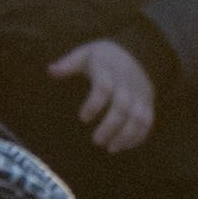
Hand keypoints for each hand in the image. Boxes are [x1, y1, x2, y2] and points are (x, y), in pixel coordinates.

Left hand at [50, 37, 157, 151]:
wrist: (135, 50)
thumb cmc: (102, 57)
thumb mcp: (84, 55)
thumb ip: (68, 64)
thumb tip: (50, 70)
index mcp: (109, 70)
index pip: (103, 88)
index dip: (94, 104)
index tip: (82, 118)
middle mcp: (127, 83)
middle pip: (122, 107)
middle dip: (110, 126)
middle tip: (96, 141)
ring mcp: (140, 94)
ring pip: (138, 117)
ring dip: (126, 135)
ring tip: (110, 148)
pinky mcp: (147, 102)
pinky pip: (147, 122)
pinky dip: (138, 136)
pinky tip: (122, 146)